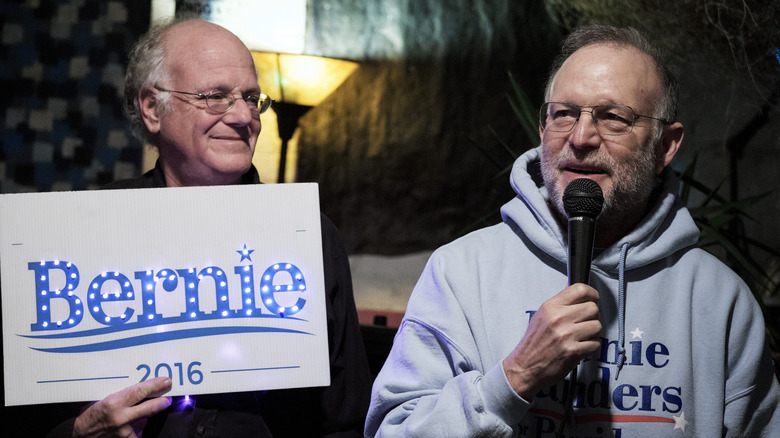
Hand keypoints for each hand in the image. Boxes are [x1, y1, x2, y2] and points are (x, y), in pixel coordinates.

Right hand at [72, 377, 172, 437]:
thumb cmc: (88, 418)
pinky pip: (139, 431)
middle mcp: (122, 418)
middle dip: (162, 401)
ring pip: (144, 420)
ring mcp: (126, 432)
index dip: (155, 386)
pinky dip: (136, 428)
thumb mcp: (100, 401)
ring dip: (142, 417)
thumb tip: (140, 388)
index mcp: (113, 403)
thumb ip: (119, 395)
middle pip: (151, 407)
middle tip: (167, 397)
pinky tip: (126, 427)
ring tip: (129, 416)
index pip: (140, 391)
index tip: (166, 381)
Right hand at [502, 284, 600, 400]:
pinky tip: (580, 347)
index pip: (580, 290)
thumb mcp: (541, 316)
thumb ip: (559, 304)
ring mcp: (566, 335)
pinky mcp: (573, 351)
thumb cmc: (533, 343)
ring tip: (581, 337)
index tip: (593, 299)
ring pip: (597, 326)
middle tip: (584, 322)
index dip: (592, 294)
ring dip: (592, 333)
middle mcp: (558, 318)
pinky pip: (595, 343)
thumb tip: (576, 294)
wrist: (524, 367)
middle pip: (593, 308)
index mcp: (550, 307)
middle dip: (592, 316)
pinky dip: (590, 347)